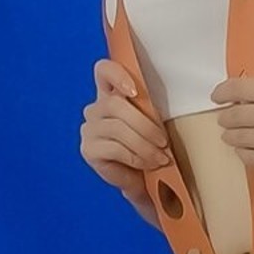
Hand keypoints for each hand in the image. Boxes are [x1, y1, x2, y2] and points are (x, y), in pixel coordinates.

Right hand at [80, 60, 171, 226]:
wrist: (146, 183)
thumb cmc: (153, 148)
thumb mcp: (154, 123)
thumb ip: (150, 107)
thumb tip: (164, 97)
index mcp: (111, 94)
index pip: (103, 70)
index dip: (117, 74)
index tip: (136, 92)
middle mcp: (95, 109)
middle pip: (115, 104)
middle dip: (145, 124)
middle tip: (164, 143)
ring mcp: (88, 129)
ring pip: (117, 127)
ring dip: (144, 143)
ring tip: (160, 158)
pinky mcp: (88, 150)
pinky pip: (113, 148)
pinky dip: (135, 156)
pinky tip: (146, 164)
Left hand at [209, 77, 253, 178]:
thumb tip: (235, 101)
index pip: (234, 88)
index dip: (221, 93)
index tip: (216, 98)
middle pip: (231, 116)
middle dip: (225, 119)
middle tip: (226, 121)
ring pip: (235, 138)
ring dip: (232, 137)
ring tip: (235, 136)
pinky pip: (245, 157)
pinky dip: (243, 152)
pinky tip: (248, 149)